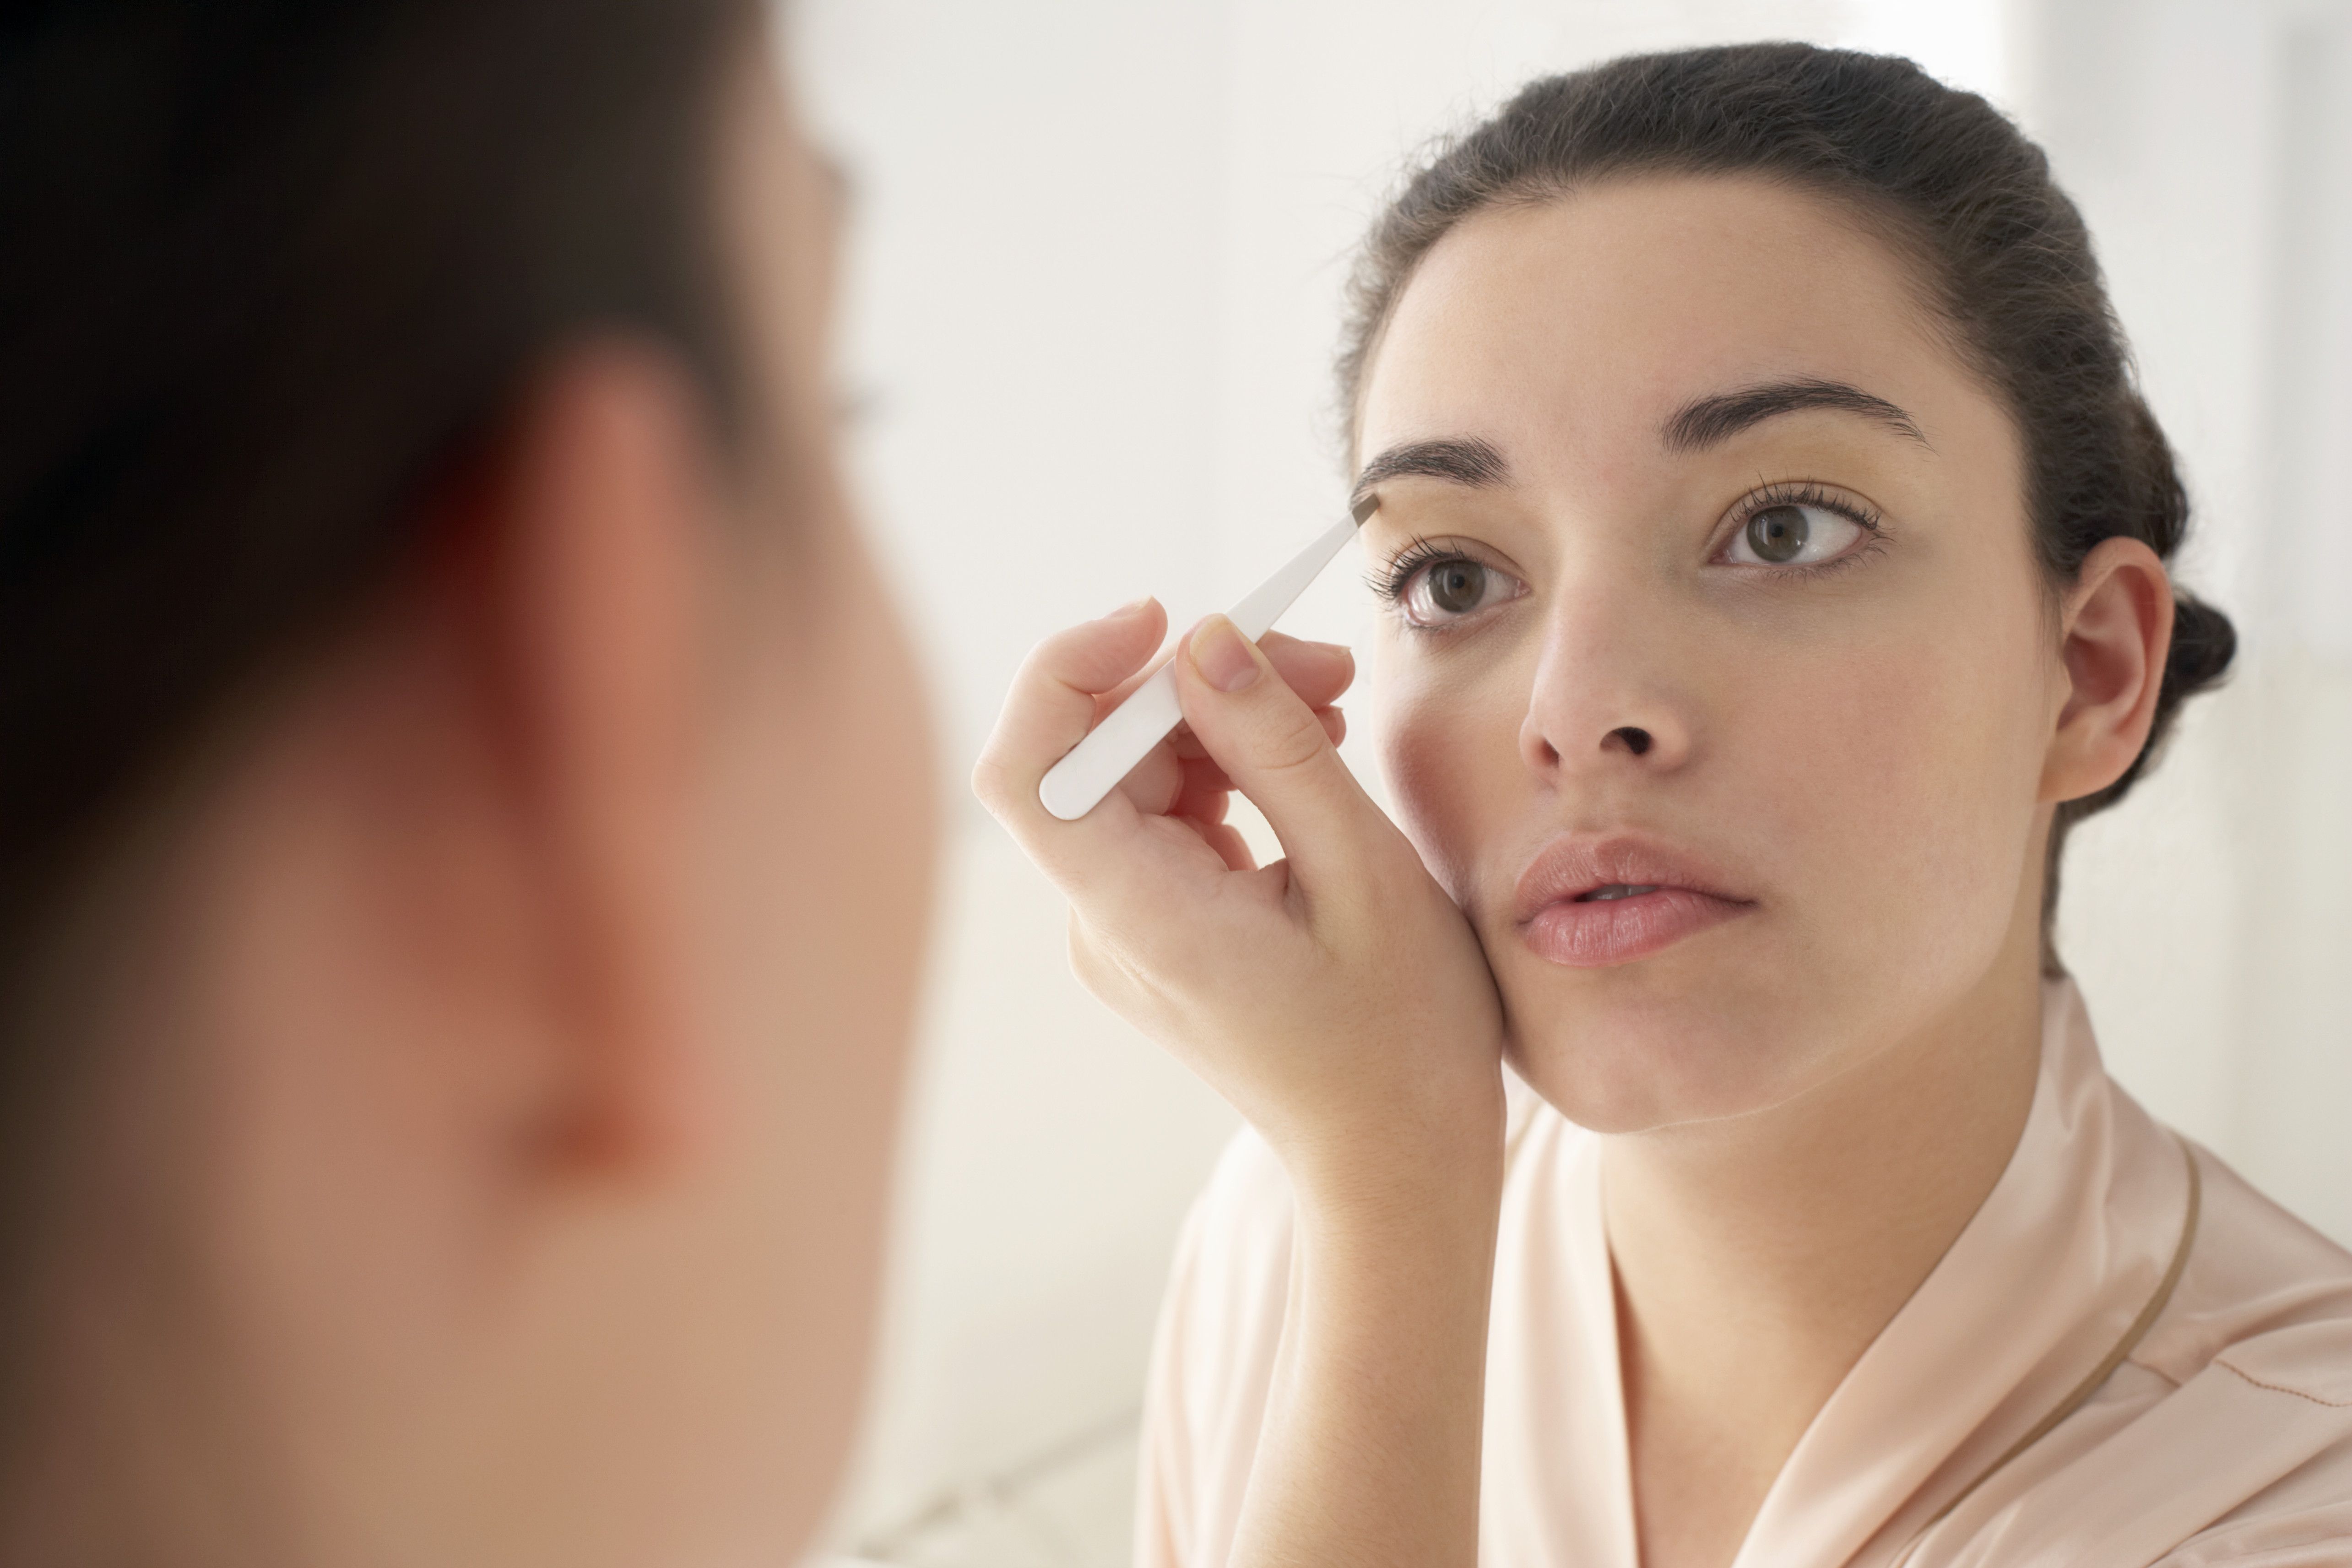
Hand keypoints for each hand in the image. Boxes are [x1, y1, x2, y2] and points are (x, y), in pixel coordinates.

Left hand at [972, 597, 1505, 1195]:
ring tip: (1334, 704)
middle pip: (1096, 756)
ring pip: (1137, 777)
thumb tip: (1206, 640)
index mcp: (1141, 920)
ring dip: (1223, 721)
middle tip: (1322, 661)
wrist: (1398, 1163)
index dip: (1070, 672)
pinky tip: (1307, 760)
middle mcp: (1107, 926)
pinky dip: (1230, 771)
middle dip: (1195, 683)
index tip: (1166, 620)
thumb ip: (1275, 749)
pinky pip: (1168, 818)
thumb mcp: (1363, 874)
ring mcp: (1126, 930)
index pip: (1028, 771)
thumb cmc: (1400, 1039)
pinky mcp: (1160, 929)